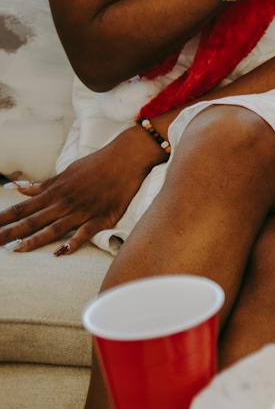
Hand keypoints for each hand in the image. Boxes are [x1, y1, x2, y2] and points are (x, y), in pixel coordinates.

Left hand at [0, 130, 159, 254]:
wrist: (128, 156)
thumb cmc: (98, 163)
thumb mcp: (68, 172)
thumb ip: (44, 185)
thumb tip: (20, 189)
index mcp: (56, 191)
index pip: (22, 208)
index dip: (4, 219)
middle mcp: (65, 202)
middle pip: (33, 221)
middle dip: (10, 233)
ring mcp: (84, 210)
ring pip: (55, 228)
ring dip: (34, 240)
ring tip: (16, 250)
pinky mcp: (103, 217)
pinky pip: (86, 232)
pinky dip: (74, 242)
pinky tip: (61, 252)